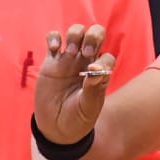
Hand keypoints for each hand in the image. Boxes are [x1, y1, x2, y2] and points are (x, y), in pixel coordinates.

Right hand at [34, 24, 115, 147]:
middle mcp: (86, 63)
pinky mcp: (51, 61)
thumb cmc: (77, 118)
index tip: (94, 70)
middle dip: (93, 36)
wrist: (56, 127)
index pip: (108, 56)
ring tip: (70, 51)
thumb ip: (93, 88)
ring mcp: (69, 60)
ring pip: (76, 32)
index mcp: (99, 73)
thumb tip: (96, 67)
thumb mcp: (88, 107)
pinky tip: (55, 49)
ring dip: (75, 34)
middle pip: (96, 34)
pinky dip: (54, 37)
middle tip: (85, 52)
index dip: (104, 59)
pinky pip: (54, 38)